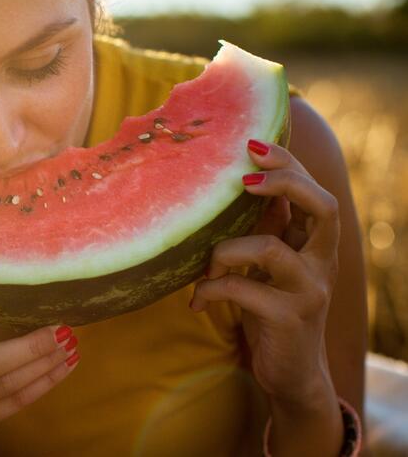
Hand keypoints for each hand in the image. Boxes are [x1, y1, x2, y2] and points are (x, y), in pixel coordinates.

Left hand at [190, 139, 339, 408]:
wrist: (291, 374)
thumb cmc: (270, 311)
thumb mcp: (267, 267)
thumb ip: (263, 231)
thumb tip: (235, 184)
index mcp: (314, 245)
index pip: (314, 192)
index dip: (288, 165)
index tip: (251, 144)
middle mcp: (321, 263)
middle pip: (323, 207)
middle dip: (284, 183)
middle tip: (243, 180)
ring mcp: (309, 290)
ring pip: (269, 249)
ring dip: (224, 251)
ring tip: (205, 267)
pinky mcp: (289, 318)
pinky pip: (241, 290)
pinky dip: (210, 289)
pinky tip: (197, 301)